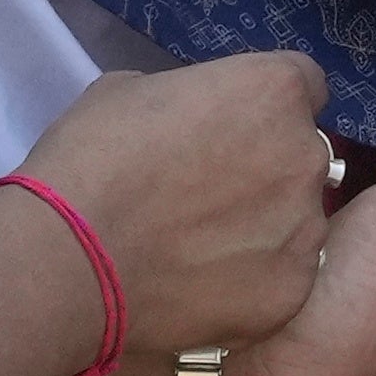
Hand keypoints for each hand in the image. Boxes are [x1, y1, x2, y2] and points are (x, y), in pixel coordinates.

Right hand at [7, 47, 333, 359]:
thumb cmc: (91, 158)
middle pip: (300, 154)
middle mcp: (305, 156)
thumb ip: (187, 99)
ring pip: (297, 220)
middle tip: (208, 191)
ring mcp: (305, 229)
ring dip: (262, 225)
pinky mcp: (291, 291)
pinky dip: (250, 280)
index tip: (232, 124)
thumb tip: (193, 121)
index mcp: (272, 91)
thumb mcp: (131, 91)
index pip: (302, 84)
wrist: (70, 259)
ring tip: (198, 248)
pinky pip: (282, 276)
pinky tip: (200, 286)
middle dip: (266, 165)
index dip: (265, 104)